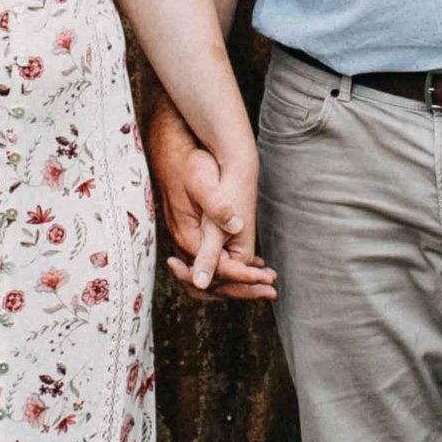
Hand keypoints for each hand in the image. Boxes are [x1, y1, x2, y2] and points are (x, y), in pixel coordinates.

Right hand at [145, 100, 274, 302]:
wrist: (171, 148)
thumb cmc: (189, 163)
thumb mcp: (203, 182)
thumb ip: (217, 208)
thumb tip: (235, 226)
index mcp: (189, 236)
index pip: (219, 272)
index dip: (246, 279)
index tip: (269, 282)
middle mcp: (185, 243)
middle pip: (214, 282)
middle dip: (243, 290)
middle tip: (271, 293)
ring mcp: (186, 239)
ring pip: (211, 275)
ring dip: (237, 283)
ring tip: (263, 284)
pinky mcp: (191, 232)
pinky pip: (209, 262)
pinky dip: (229, 270)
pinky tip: (249, 265)